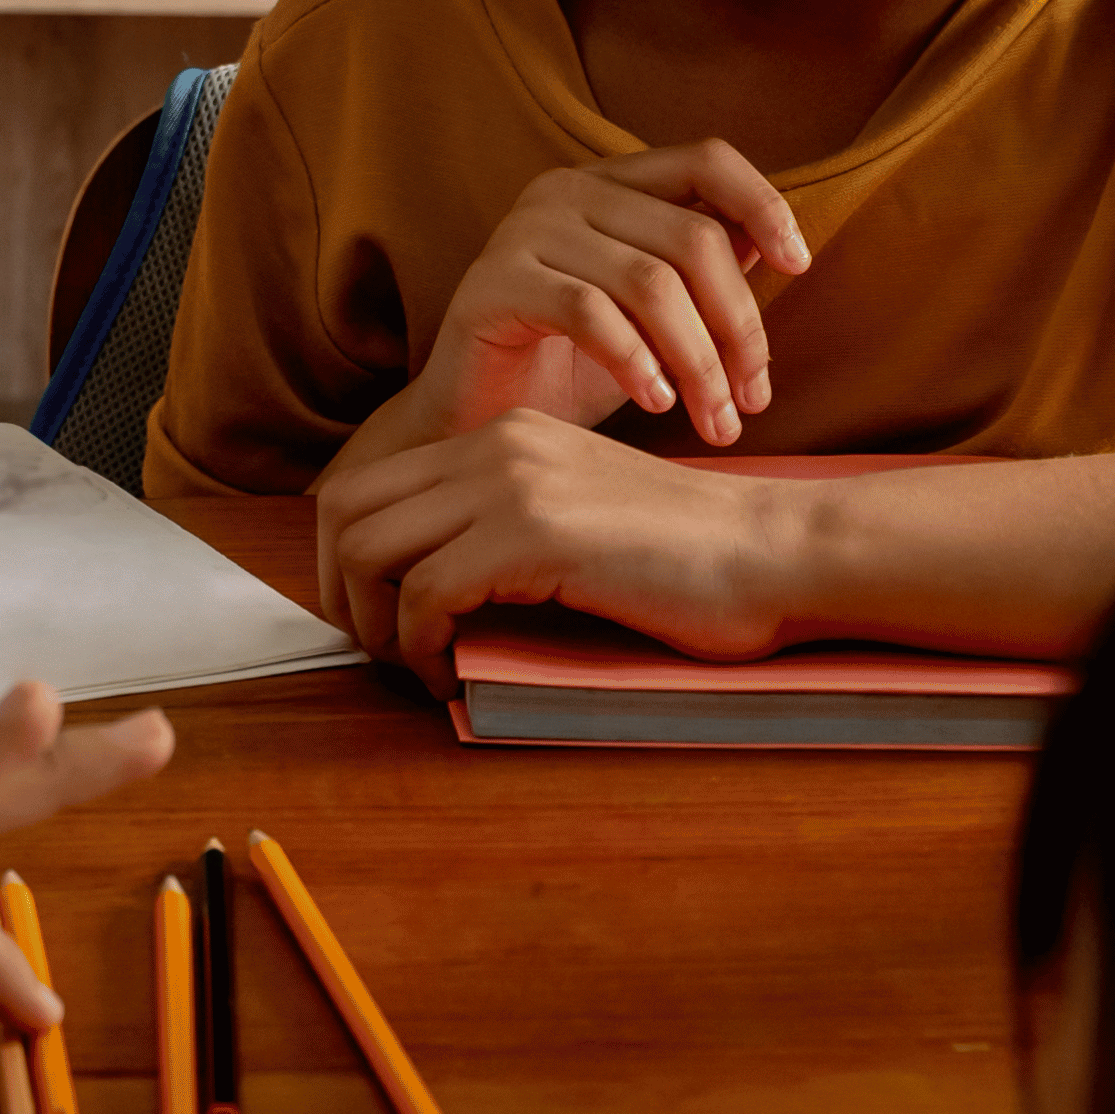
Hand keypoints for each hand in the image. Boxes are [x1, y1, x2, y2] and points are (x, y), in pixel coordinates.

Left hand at [317, 413, 797, 691]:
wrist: (776, 552)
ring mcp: (512, 485)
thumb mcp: (581, 518)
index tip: (371, 617)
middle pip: (347, 508)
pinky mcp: (532, 535)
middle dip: (339, 590)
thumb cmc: (695, 559)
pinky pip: (424, 594)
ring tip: (414, 665)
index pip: (372, 483)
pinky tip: (450, 676)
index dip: (346, 558)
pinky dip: (420, 647)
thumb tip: (432, 594)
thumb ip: (510, 531)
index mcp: (507, 437)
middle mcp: (498, 446)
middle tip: (373, 649)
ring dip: (374, 624)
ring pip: (372, 549)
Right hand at [409, 145, 817, 447]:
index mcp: (609, 183)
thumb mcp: (653, 317)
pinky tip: (655, 403)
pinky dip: (636, 362)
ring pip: (649, 282)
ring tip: (715, 420)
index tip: (800, 265)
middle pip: (691, 237)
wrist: (472, 426)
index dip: (764, 203)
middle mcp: (564, 190)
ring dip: (698, 361)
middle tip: (752, 399)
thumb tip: (771, 245)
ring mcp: (521, 231)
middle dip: (738, 326)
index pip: (706, 159)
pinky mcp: (491, 284)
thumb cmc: (568, 370)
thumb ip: (700, 272)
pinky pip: (589, 314)